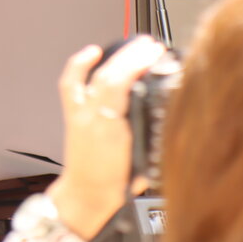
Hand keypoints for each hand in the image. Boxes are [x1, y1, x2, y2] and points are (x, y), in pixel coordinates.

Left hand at [47, 37, 166, 239]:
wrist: (86, 195)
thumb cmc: (115, 184)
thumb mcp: (145, 163)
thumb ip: (154, 137)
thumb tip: (171, 112)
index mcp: (109, 132)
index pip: (119, 88)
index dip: (134, 67)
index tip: (153, 54)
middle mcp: (91, 119)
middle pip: (107, 78)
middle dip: (129, 58)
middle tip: (151, 47)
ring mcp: (80, 115)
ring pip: (93, 78)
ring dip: (114, 58)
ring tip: (134, 46)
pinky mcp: (72, 114)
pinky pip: (71, 84)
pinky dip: (79, 66)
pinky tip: (92, 52)